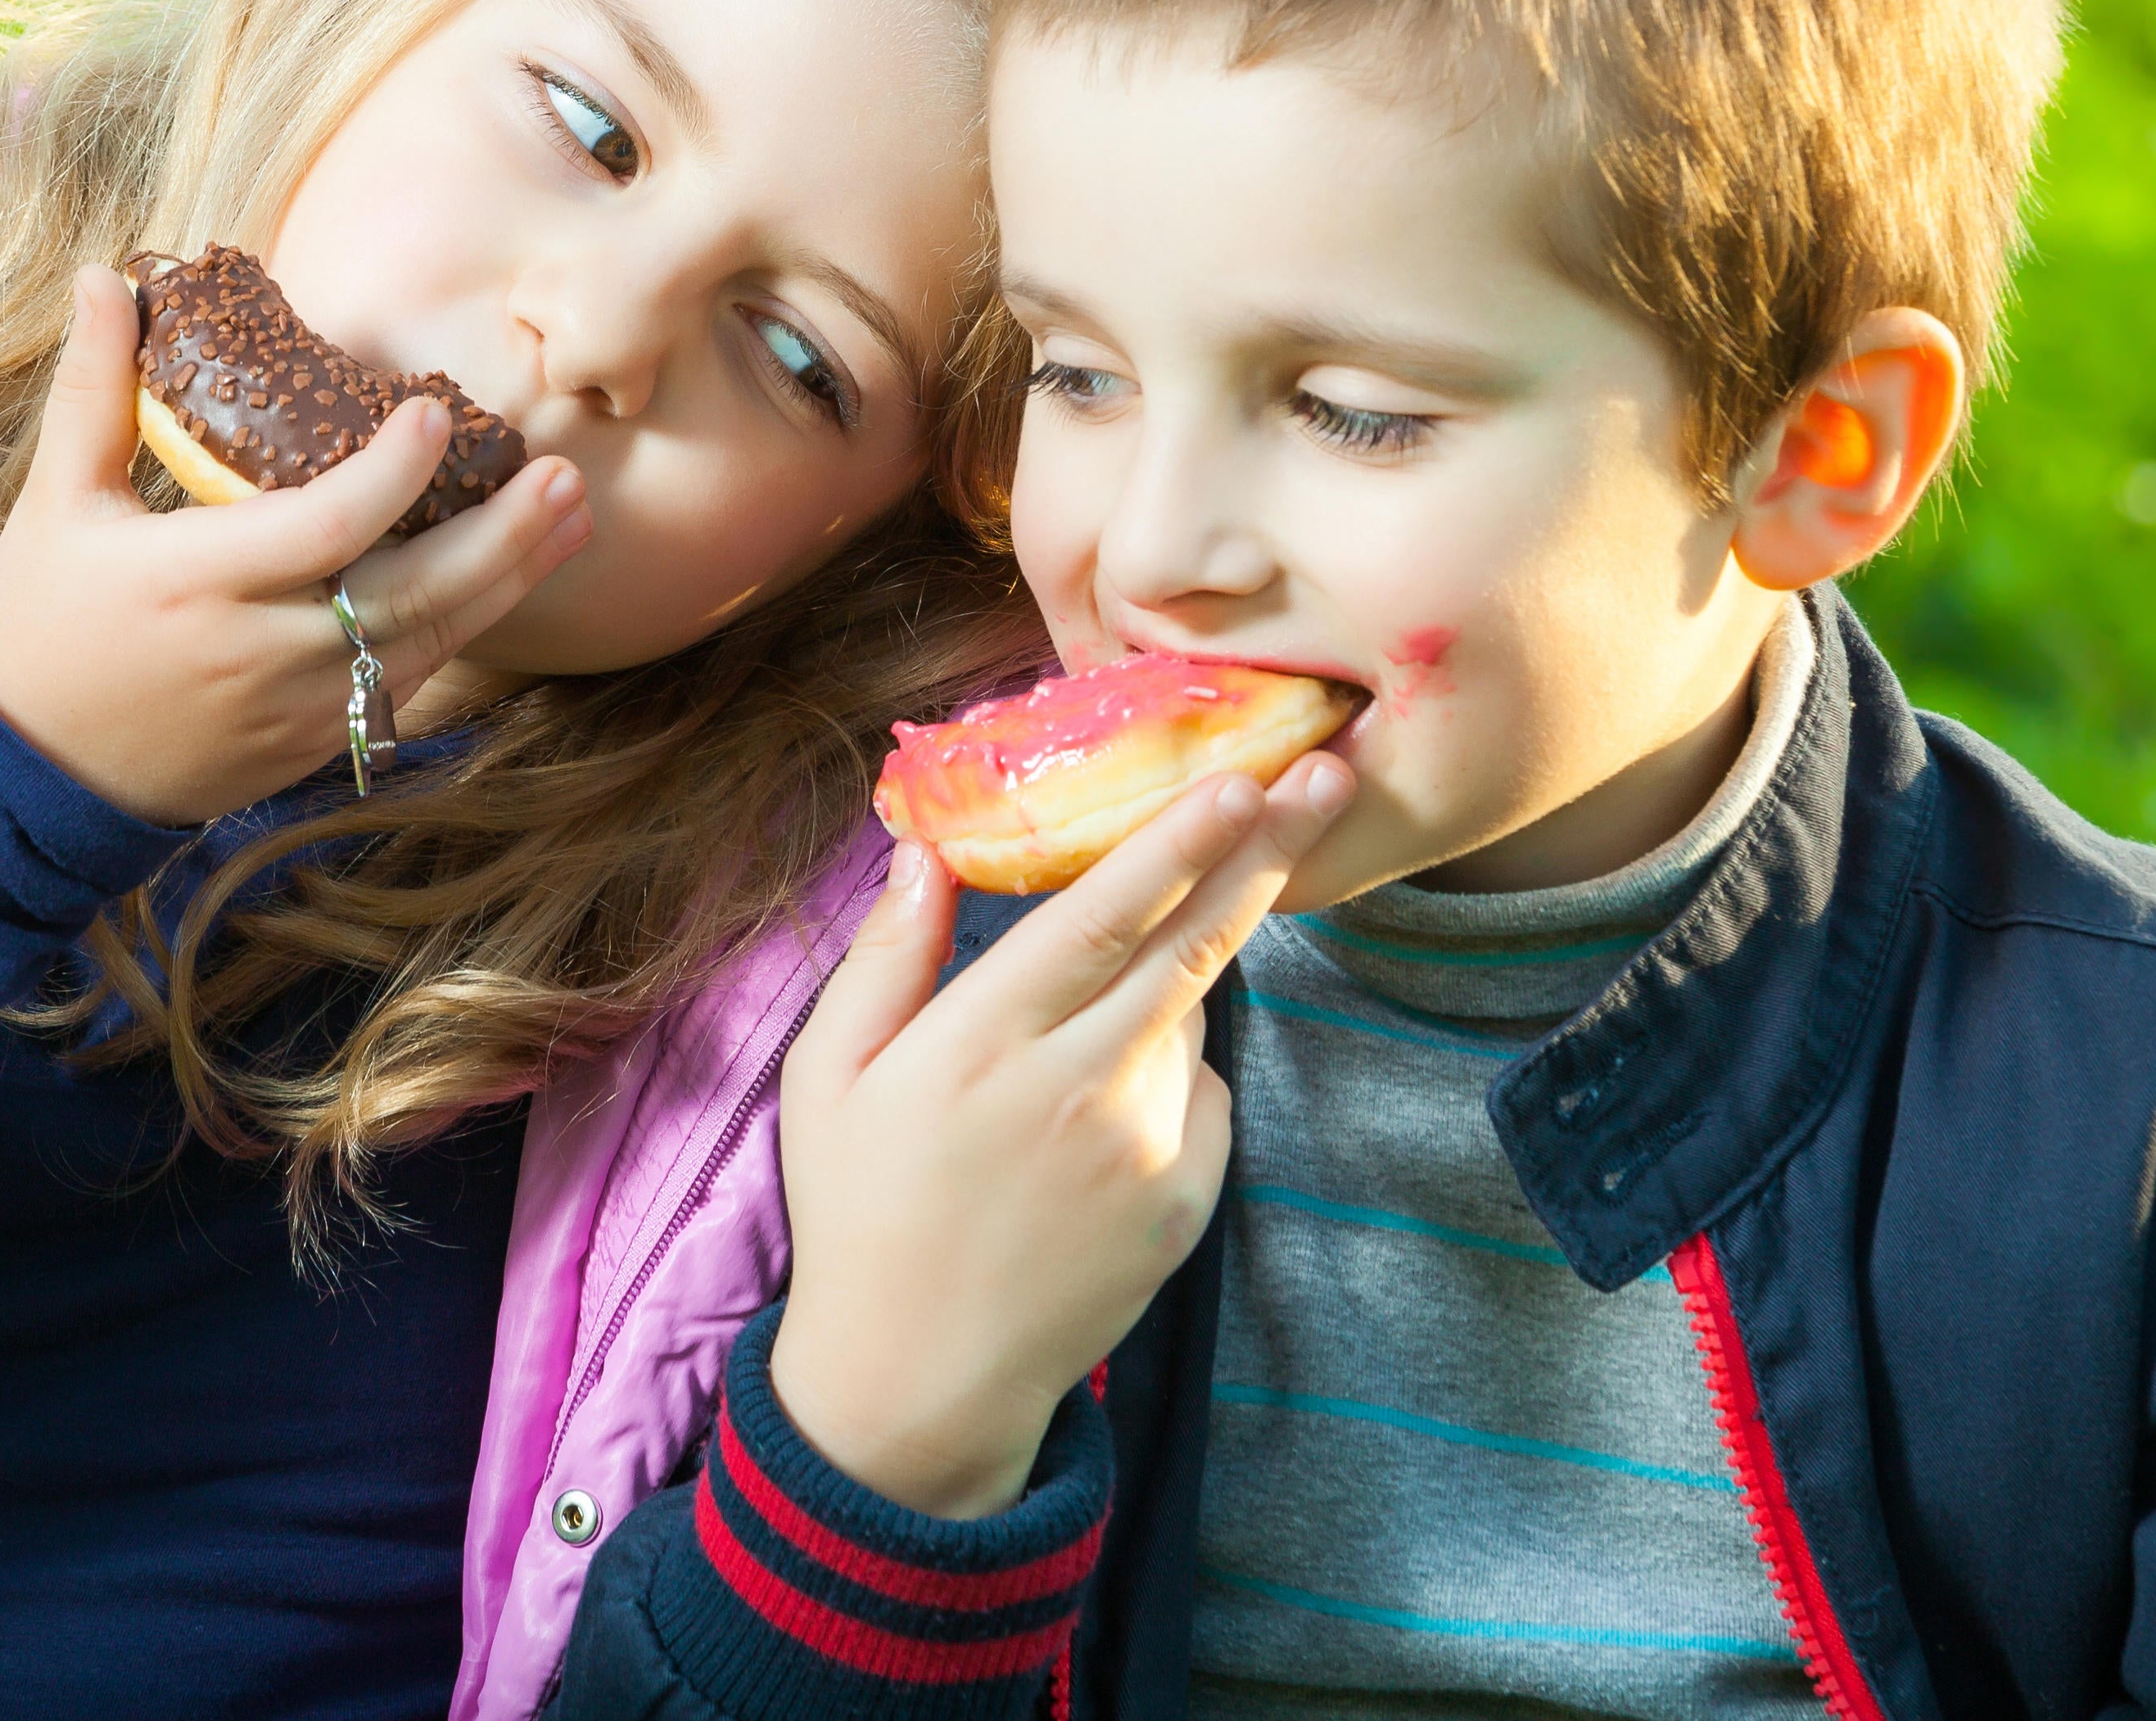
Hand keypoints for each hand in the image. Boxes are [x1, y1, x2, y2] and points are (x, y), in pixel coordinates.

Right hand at [0, 266, 588, 826]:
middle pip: (406, 595)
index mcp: (193, 581)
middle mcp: (257, 650)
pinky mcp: (312, 742)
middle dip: (499, 538)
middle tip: (562, 475)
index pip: (320, 528)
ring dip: (508, 581)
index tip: (438, 415)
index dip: (390, 475)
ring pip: (426, 643)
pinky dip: (465, 627)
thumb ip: (93, 390)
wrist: (32, 774)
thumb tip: (101, 275)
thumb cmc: (43, 622)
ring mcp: (293, 707)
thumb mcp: (57, 503)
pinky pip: (407, 680)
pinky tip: (512, 576)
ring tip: (573, 515)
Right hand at [764, 757, 1353, 1519]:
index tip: (1239, 776)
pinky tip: (1093, 1113)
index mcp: (984, 1040)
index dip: (1179, 839)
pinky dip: (1168, 1070)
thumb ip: (883, 958)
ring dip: (1181, 971)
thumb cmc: (860, 1212)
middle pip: (1194, 944)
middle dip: (1266, 851)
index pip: (1105, 915)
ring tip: (1092, 1017)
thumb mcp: (829, 1077)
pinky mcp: (1185, 1200)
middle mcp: (1080, 1085)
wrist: (921, 1379)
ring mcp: (1144, 1148)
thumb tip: (921, 852)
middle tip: (1326, 778)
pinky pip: (1199, 1096)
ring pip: (1189, 1017)